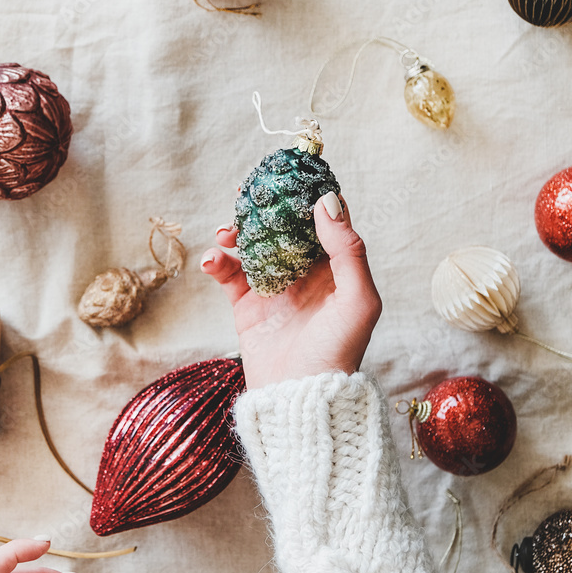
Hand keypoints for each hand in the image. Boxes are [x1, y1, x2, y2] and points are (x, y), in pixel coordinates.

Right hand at [201, 192, 381, 388]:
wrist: (300, 399)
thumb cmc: (338, 353)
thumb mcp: (358, 300)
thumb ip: (348, 250)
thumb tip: (326, 202)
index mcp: (335, 269)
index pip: (319, 221)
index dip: (303, 195)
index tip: (286, 173)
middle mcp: (304, 274)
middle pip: (280, 228)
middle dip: (262, 208)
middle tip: (244, 192)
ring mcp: (273, 289)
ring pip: (252, 246)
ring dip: (236, 232)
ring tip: (225, 232)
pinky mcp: (246, 306)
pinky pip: (228, 274)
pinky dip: (217, 262)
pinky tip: (213, 260)